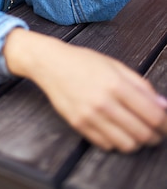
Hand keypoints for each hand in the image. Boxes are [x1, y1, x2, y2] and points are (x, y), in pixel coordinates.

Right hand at [3, 29, 166, 151]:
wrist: (51, 63)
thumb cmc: (83, 61)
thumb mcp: (115, 65)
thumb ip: (141, 85)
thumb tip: (162, 105)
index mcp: (116, 84)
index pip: (153, 115)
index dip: (164, 123)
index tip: (165, 123)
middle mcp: (104, 102)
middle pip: (143, 133)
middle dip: (155, 135)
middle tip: (155, 131)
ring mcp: (90, 116)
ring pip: (127, 144)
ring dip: (137, 141)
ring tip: (136, 132)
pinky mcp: (79, 125)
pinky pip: (107, 145)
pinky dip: (117, 142)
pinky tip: (116, 130)